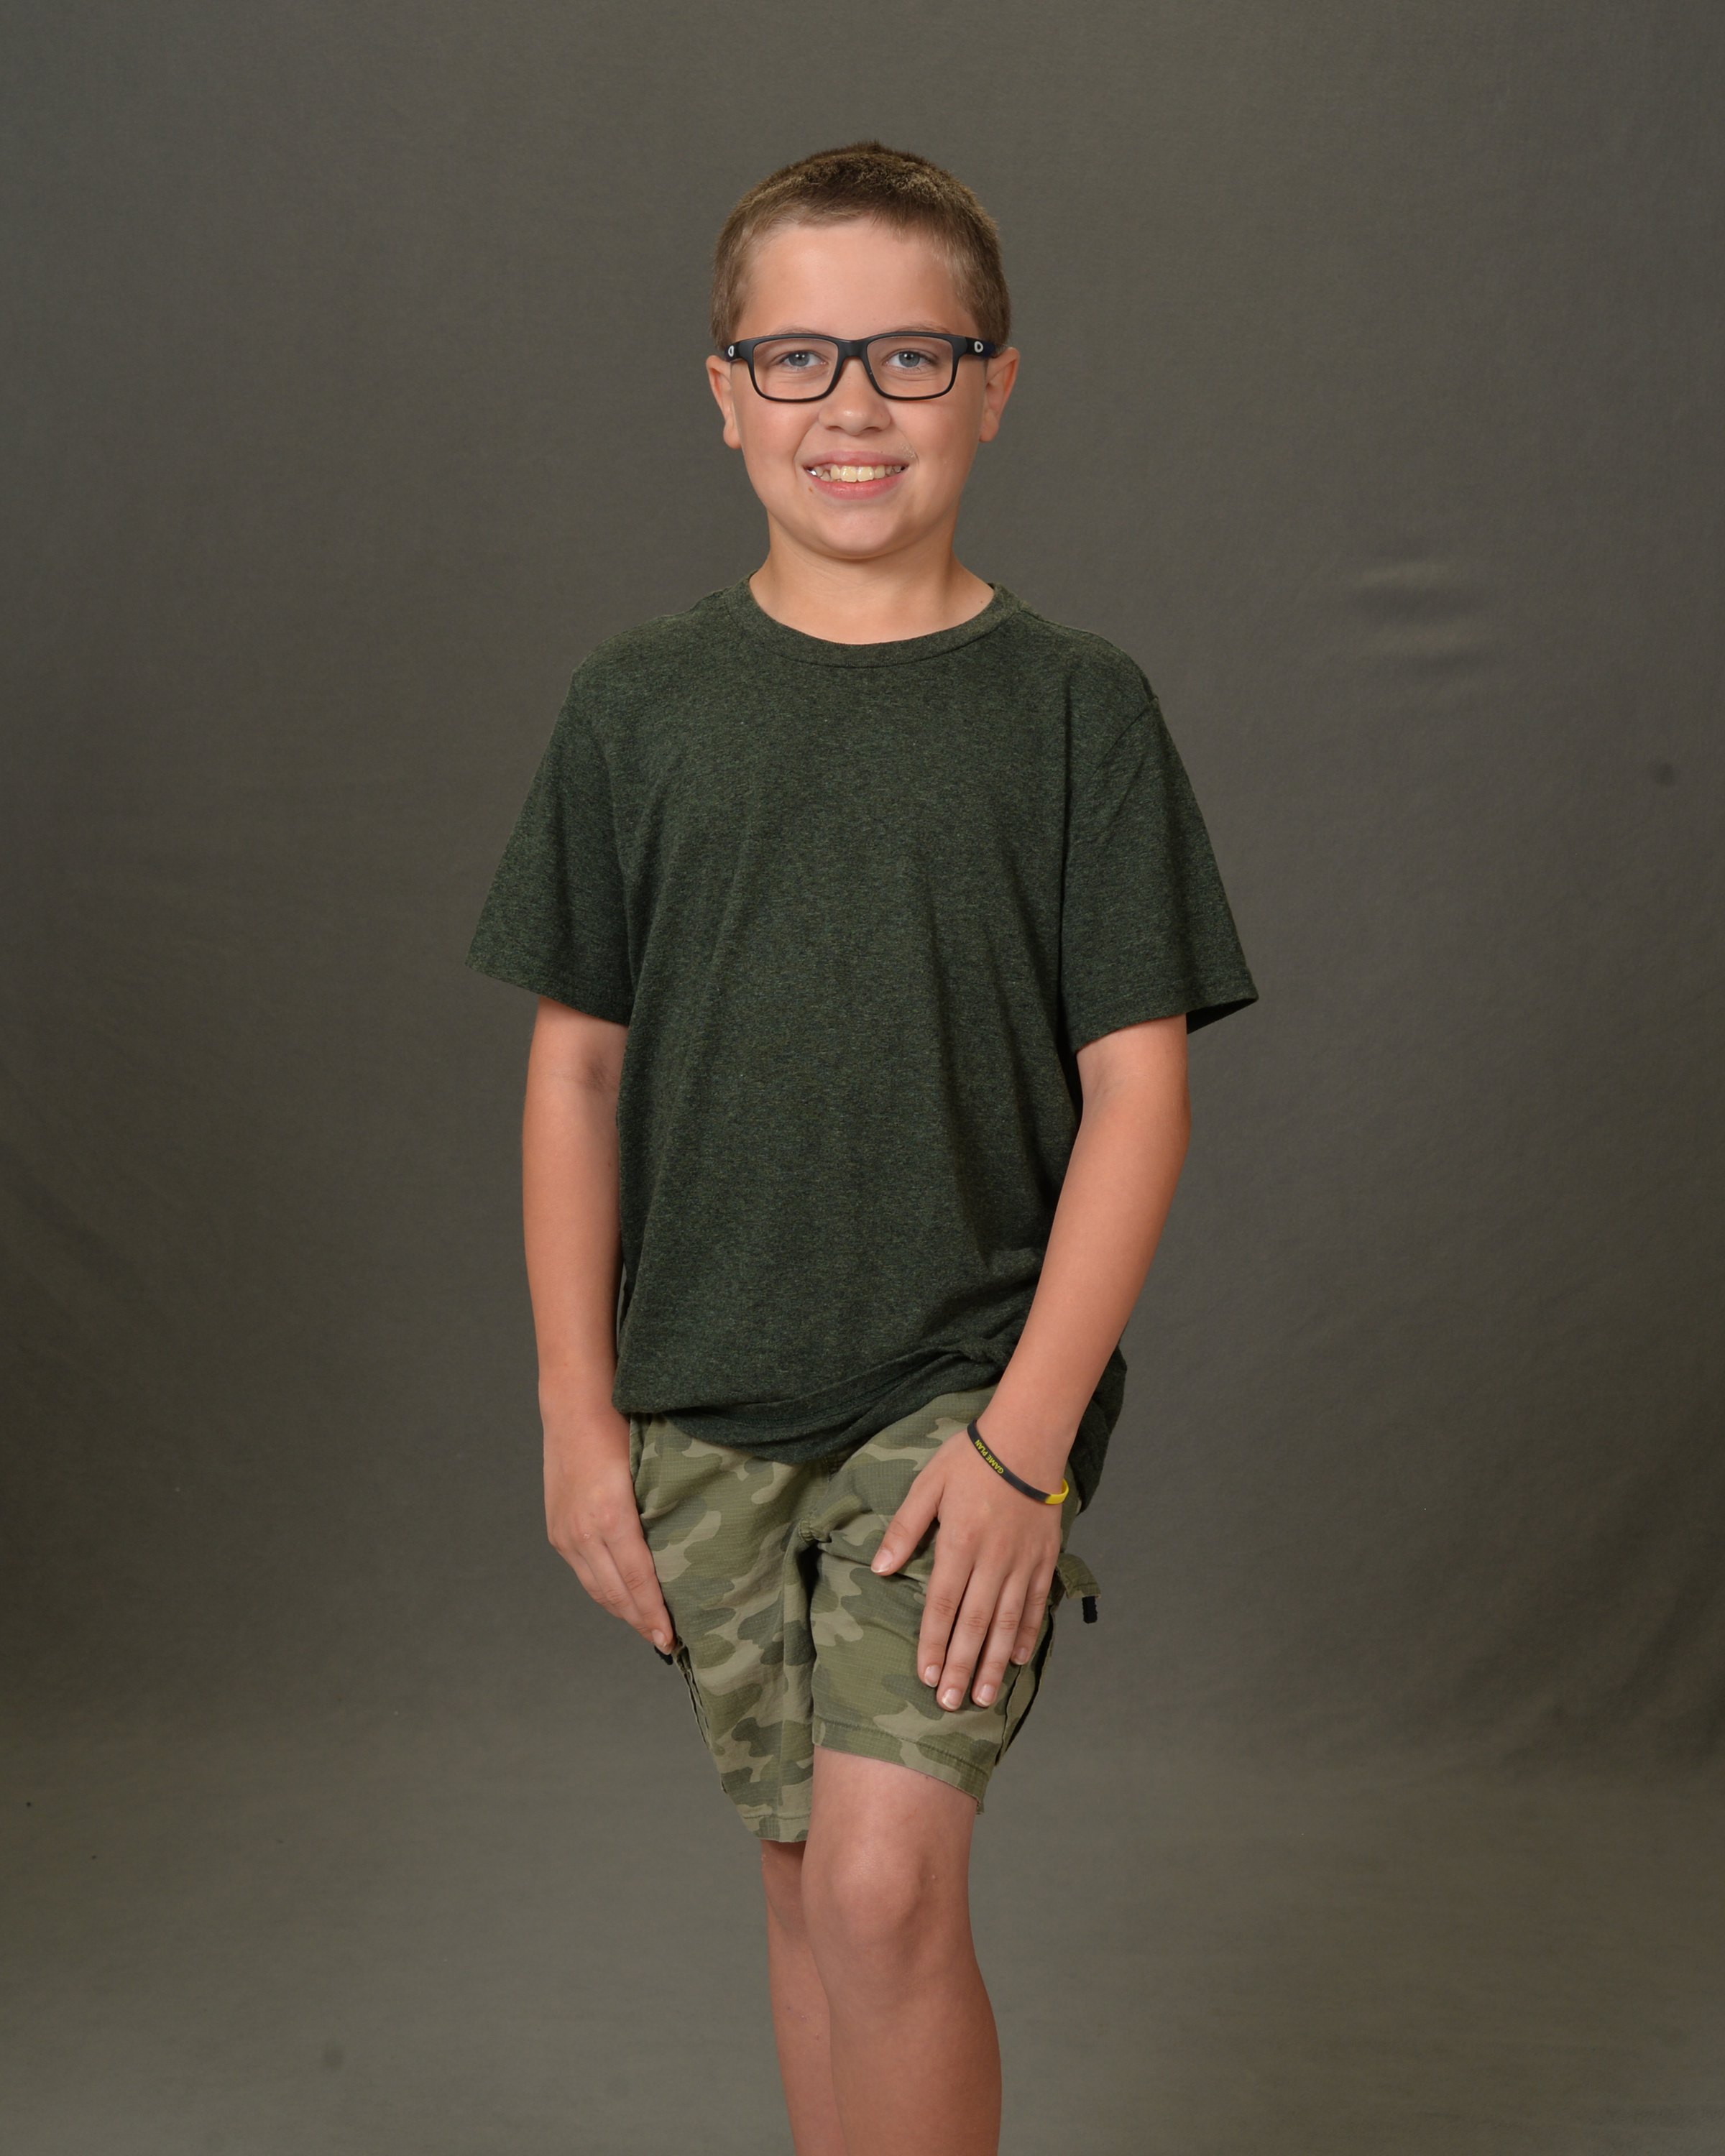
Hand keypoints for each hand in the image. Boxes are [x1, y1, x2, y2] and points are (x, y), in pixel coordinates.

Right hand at [542, 1404, 676, 1652]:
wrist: (574, 1407)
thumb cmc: (620, 1430)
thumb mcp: (649, 1472)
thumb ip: (662, 1512)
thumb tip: (687, 1550)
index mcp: (612, 1517)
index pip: (639, 1580)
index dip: (655, 1614)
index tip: (671, 1638)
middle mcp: (584, 1532)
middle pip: (616, 1593)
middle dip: (641, 1621)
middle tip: (667, 1642)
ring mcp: (567, 1534)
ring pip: (597, 1588)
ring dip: (622, 1612)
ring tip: (647, 1627)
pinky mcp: (557, 1532)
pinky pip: (584, 1573)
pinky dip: (605, 1591)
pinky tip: (622, 1598)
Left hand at [870, 1428, 1064, 1710]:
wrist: (1028, 1438)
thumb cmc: (971, 1459)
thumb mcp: (928, 1485)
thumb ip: (905, 1528)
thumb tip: (878, 1568)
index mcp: (960, 1543)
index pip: (942, 1604)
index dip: (933, 1643)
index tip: (925, 1676)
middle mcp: (993, 1560)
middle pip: (975, 1623)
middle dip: (962, 1666)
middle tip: (950, 1702)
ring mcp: (1022, 1562)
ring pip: (1007, 1622)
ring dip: (995, 1662)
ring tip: (985, 1696)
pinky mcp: (1044, 1558)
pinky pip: (1037, 1603)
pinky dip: (1028, 1633)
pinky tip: (1020, 1658)